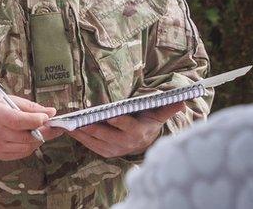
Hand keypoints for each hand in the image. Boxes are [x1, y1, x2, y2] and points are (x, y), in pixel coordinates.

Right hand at [0, 95, 64, 160]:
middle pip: (26, 137)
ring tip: (40, 130)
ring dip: (38, 139)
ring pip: (26, 147)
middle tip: (53, 125)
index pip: (19, 121)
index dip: (36, 120)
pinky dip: (29, 146)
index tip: (48, 117)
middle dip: (44, 131)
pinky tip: (30, 138)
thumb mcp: (9, 100)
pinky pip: (21, 154)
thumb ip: (31, 108)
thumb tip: (51, 112)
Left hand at [67, 102, 185, 158]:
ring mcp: (115, 150)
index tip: (109, 115)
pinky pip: (91, 146)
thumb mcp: (159, 114)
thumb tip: (182, 100)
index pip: (128, 126)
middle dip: (94, 129)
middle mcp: (126, 143)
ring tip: (70, 125)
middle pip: (107, 136)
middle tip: (81, 121)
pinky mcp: (106, 153)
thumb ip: (168, 107)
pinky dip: (80, 139)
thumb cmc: (149, 122)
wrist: (144, 142)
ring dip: (83, 134)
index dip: (119, 121)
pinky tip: (71, 131)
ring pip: (96, 142)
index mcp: (138, 132)